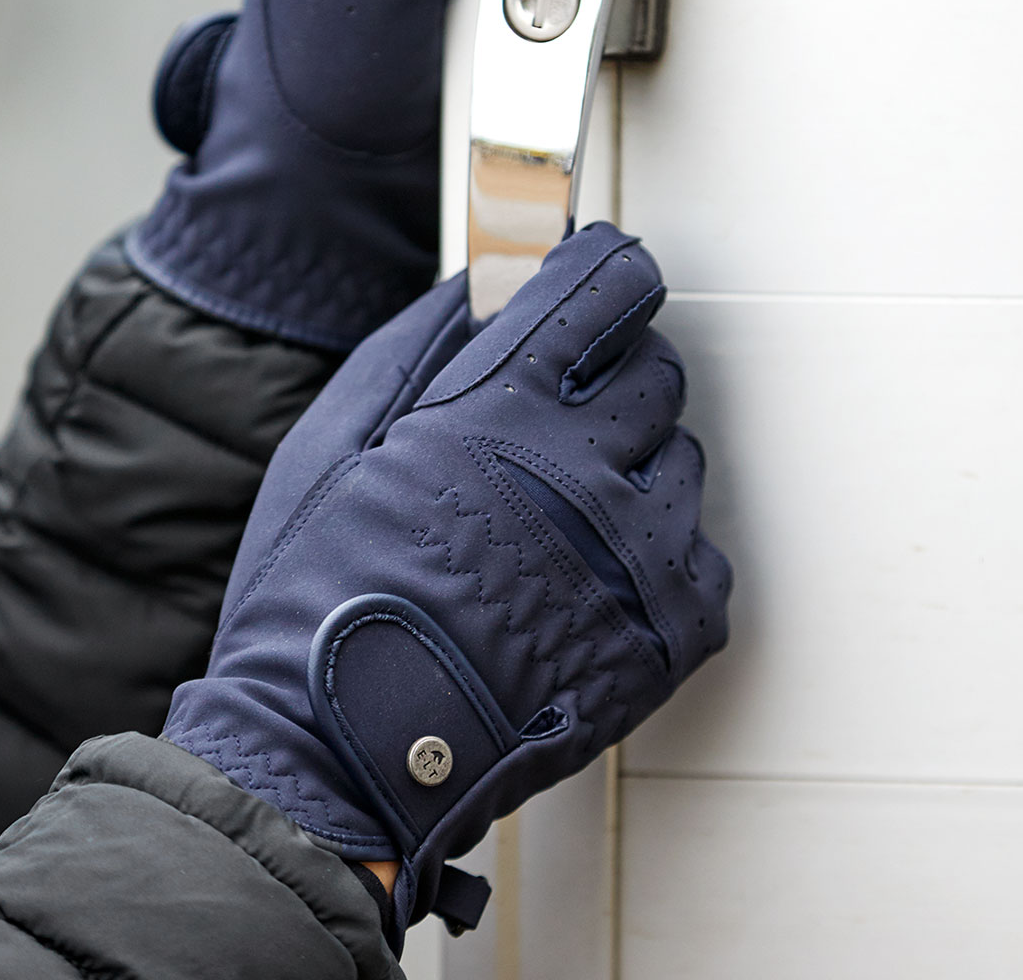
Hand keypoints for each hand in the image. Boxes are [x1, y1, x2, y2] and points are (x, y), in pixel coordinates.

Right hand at [163, 223, 731, 941]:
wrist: (342, 754)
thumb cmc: (322, 592)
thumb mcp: (337, 438)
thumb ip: (421, 341)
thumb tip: (487, 278)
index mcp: (500, 407)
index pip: (606, 289)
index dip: (611, 268)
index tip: (609, 269)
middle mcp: (586, 467)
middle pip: (657, 368)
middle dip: (613, 376)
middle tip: (559, 418)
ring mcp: (640, 553)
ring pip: (682, 457)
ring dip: (633, 469)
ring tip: (558, 521)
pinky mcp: (674, 630)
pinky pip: (700, 550)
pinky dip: (655, 556)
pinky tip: (587, 583)